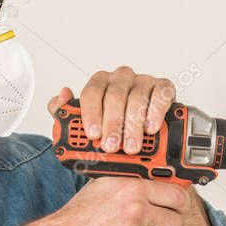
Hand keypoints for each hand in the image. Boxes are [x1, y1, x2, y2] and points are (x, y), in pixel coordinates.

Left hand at [46, 67, 176, 154]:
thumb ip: (66, 111)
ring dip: (133, 126)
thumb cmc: (110, 124)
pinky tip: (151, 128)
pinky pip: (161, 95)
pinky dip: (156, 112)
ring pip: (137, 98)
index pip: (92, 92)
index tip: (93, 134)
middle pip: (115, 96)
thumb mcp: (85, 122)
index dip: (91, 113)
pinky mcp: (163, 87)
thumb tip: (62, 96)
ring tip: (131, 147)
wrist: (138, 132)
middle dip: (113, 124)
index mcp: (100, 82)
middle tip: (112, 146)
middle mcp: (121, 78)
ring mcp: (143, 81)